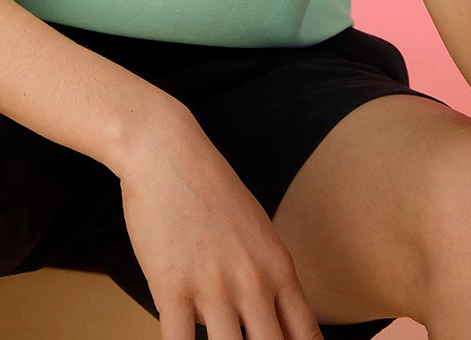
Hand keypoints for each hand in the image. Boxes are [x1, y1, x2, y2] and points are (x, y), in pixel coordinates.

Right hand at [117, 105, 321, 338]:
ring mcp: (212, 287)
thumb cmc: (208, 185)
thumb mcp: (255, 229)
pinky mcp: (171, 287)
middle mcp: (253, 283)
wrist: (164, 150)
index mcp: (278, 268)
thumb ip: (266, 277)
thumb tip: (260, 320)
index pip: (307, 338)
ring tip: (215, 338)